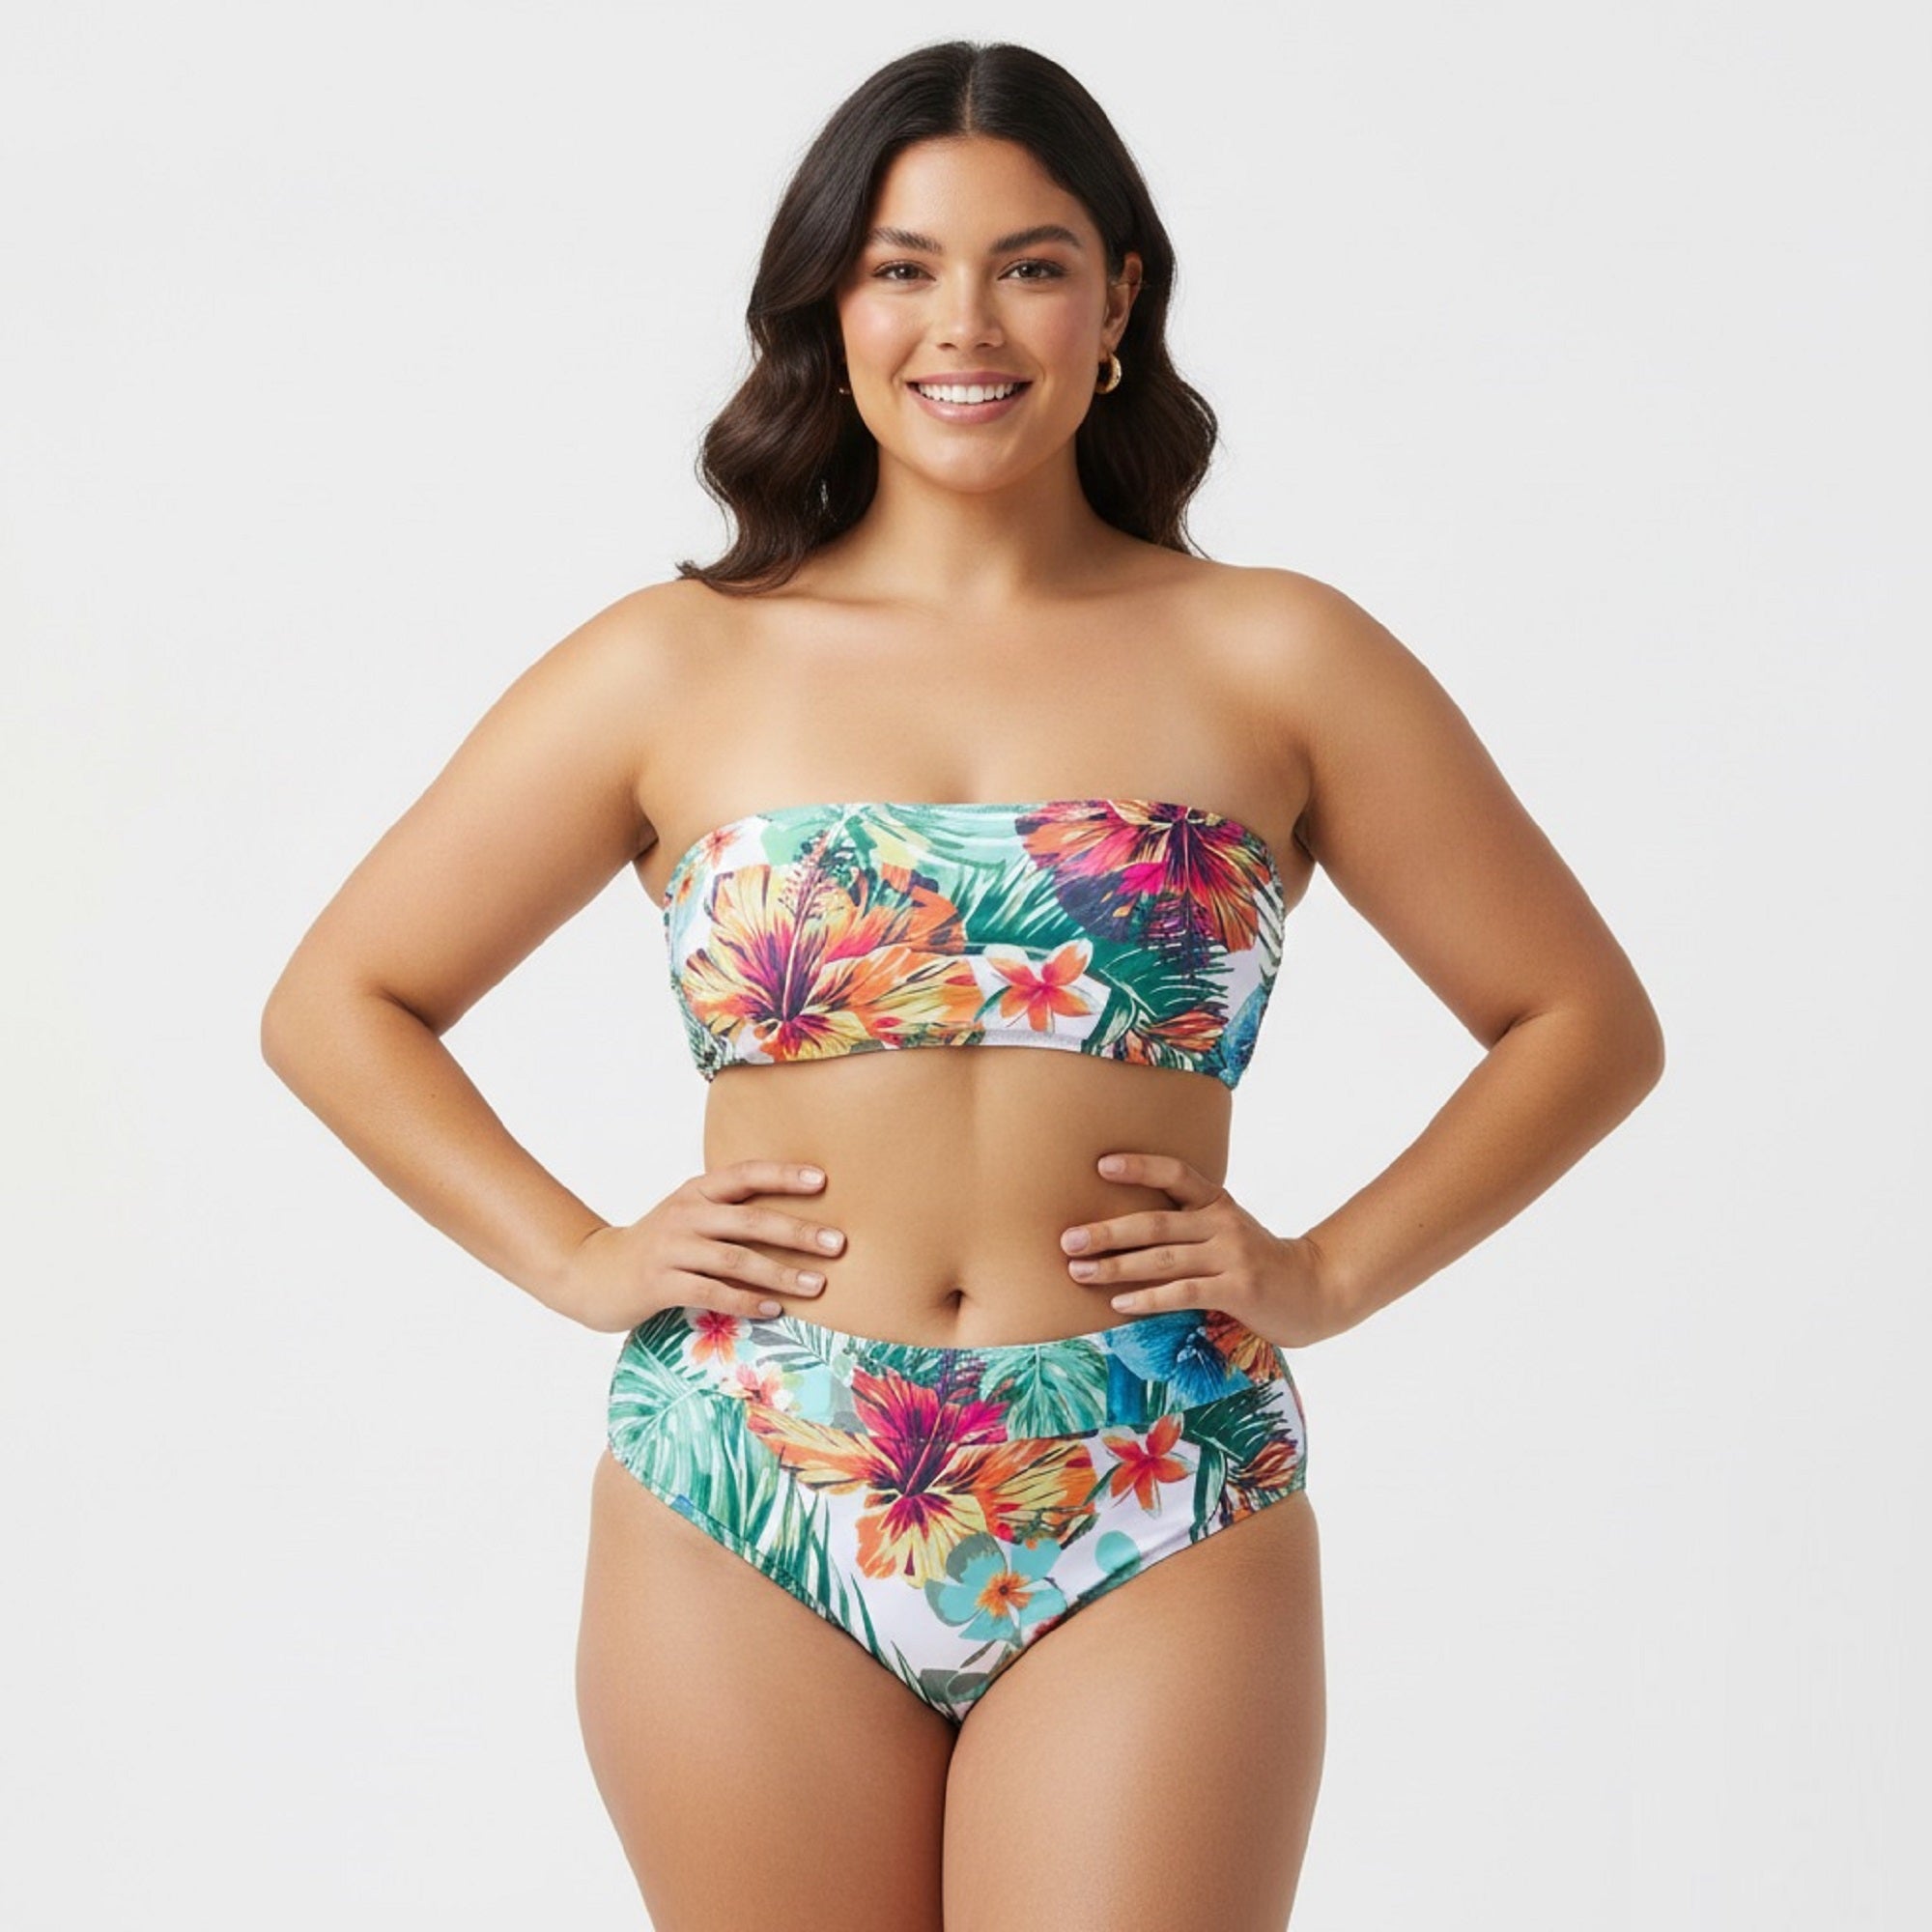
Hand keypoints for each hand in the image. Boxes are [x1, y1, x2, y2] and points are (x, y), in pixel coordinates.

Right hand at [558, 1159, 844, 1333]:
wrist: (594, 1271)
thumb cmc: (658, 1244)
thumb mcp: (689, 1214)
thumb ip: (729, 1211)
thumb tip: (794, 1217)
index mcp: (696, 1190)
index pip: (745, 1175)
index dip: (784, 1175)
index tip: (823, 1181)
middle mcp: (686, 1214)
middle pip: (750, 1220)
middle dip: (797, 1232)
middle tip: (837, 1243)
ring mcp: (671, 1249)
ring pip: (735, 1260)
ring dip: (780, 1273)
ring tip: (817, 1284)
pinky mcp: (660, 1284)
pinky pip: (711, 1293)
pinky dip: (745, 1301)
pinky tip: (773, 1309)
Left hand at [1059, 1150, 1348, 1349]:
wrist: (1313, 1290)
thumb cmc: (1255, 1261)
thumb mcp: (1225, 1231)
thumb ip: (1187, 1225)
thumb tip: (1124, 1230)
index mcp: (1217, 1202)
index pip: (1176, 1174)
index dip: (1140, 1166)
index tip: (1101, 1165)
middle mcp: (1222, 1223)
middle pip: (1155, 1221)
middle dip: (1107, 1230)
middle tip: (1068, 1239)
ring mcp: (1231, 1255)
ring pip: (1162, 1258)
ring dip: (1116, 1266)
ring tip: (1079, 1271)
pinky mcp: (1237, 1289)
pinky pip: (1183, 1292)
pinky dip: (1148, 1298)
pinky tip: (1120, 1303)